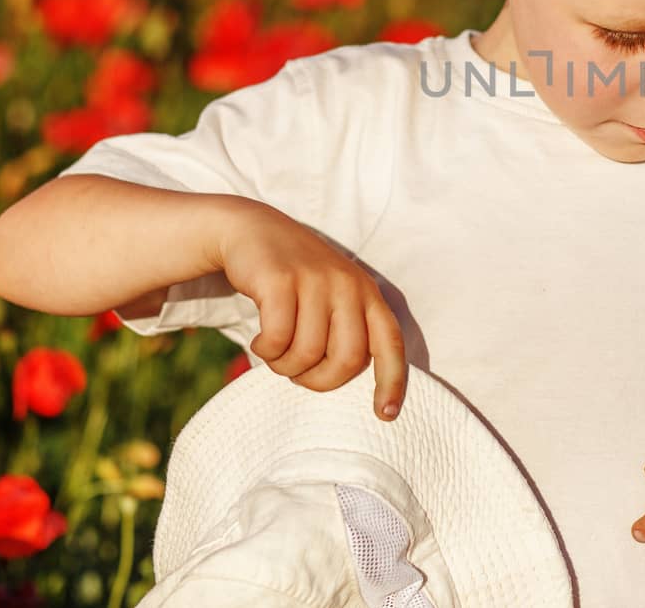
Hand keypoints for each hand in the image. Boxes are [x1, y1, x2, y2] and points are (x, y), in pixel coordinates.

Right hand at [211, 198, 407, 420]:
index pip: (390, 342)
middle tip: (298, 373)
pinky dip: (265, 351)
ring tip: (275, 353)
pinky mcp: (281, 280)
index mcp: (367, 293)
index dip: (391, 381)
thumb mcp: (331, 297)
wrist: (252, 231)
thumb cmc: (295, 279)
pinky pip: (278, 340)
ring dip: (285, 366)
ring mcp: (316, 280)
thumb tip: (348, 381)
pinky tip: (260, 341)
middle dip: (319, 381)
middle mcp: (348, 285)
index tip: (385, 414)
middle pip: (346, 361)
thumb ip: (346, 329)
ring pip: (307, 354)